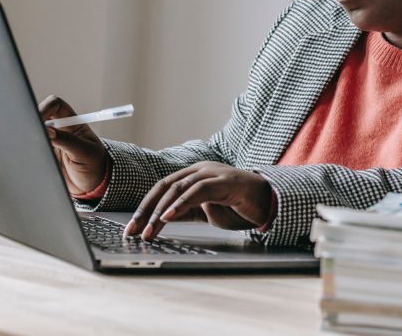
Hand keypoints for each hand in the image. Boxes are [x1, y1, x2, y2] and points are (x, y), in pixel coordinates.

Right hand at [39, 96, 108, 194]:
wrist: (92, 186)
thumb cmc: (95, 165)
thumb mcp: (84, 152)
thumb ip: (67, 140)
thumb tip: (48, 130)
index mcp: (72, 122)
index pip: (55, 105)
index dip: (45, 107)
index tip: (39, 119)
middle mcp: (58, 129)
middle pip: (39, 116)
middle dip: (32, 122)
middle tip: (30, 133)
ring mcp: (49, 142)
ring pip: (32, 133)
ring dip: (30, 139)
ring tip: (38, 150)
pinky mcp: (43, 155)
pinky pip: (31, 150)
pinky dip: (29, 151)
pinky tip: (35, 159)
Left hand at [124, 161, 274, 240]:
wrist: (269, 203)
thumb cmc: (238, 206)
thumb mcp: (205, 212)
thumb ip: (185, 211)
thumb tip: (161, 220)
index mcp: (193, 175)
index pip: (162, 188)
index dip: (145, 207)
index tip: (132, 228)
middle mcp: (200, 170)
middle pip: (165, 187)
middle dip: (147, 210)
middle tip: (134, 230)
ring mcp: (212, 173)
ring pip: (178, 188)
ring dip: (161, 211)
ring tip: (150, 230)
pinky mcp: (224, 181)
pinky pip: (198, 191)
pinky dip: (181, 203)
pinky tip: (169, 216)